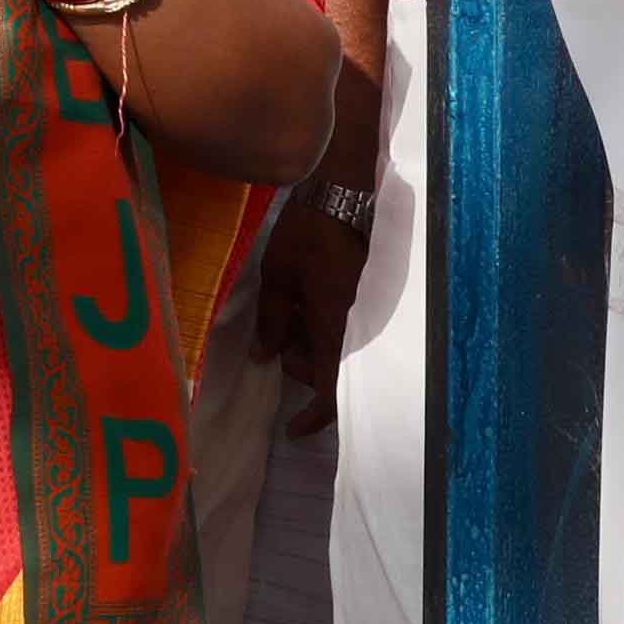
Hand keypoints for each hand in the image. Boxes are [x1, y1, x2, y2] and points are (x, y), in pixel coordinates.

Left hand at [252, 198, 372, 435]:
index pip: (329, 388)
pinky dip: (317, 323)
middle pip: (330, 367)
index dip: (314, 416)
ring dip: (307, 342)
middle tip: (274, 342)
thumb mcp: (277, 279)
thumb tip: (265, 358)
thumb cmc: (305, 236)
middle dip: (300, 366)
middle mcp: (352, 324)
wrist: (341, 193)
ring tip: (283, 311)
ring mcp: (359, 307)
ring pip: (333, 344)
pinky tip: (298, 300)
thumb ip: (272, 321)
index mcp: (332, 326)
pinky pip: (338, 323)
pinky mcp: (358, 291)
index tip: (292, 429)